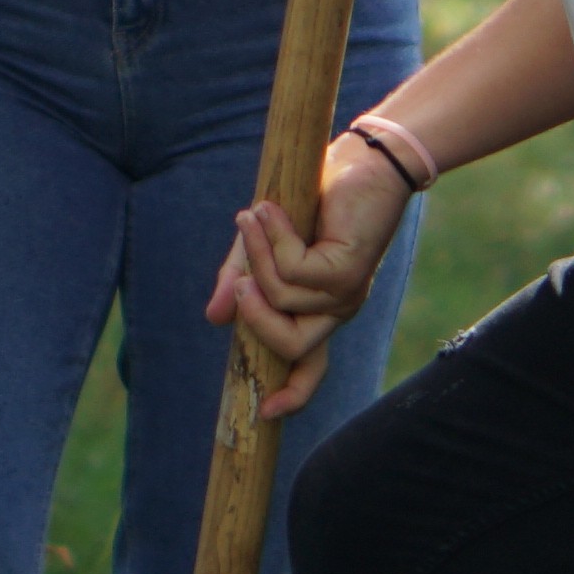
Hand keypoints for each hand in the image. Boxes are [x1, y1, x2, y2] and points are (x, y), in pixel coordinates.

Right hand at [207, 135, 417, 416]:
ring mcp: (346, 294)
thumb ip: (240, 278)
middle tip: (236, 281)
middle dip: (253, 318)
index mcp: (319, 311)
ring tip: (253, 215)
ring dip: (256, 254)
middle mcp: (336, 310)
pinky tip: (270, 210)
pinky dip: (272, 238)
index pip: (310, 367)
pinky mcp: (348, 270)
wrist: (360, 160)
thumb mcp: (263, 244)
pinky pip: (292, 270)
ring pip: (281, 300)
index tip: (267, 413)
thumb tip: (213, 319)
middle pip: (291, 349)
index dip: (293, 395)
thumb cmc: (312, 200)